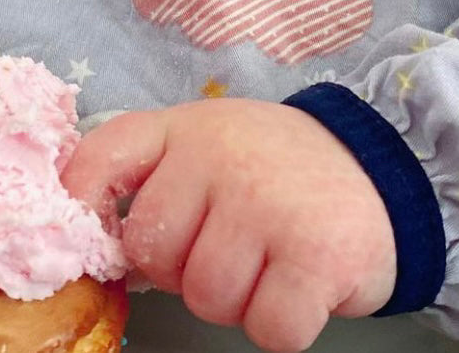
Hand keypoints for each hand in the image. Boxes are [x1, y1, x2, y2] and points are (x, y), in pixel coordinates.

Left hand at [61, 98, 395, 352]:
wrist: (378, 166)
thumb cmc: (277, 167)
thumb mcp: (211, 142)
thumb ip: (155, 173)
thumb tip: (93, 236)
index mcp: (186, 129)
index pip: (104, 157)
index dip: (81, 202)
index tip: (90, 237)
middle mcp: (220, 158)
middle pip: (154, 254)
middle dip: (186, 269)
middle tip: (232, 243)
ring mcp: (267, 204)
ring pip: (207, 299)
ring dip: (238, 299)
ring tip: (271, 257)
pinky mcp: (315, 255)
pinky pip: (267, 329)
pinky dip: (283, 323)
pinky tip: (302, 281)